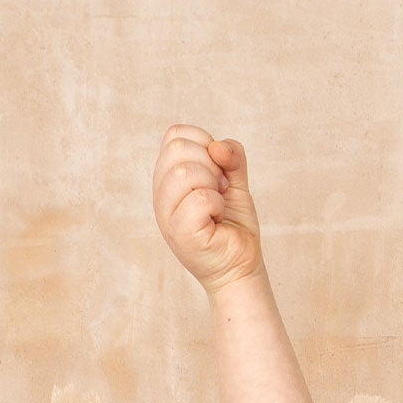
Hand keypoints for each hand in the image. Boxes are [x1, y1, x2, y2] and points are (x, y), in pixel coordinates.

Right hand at [151, 125, 262, 293]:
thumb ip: (231, 156)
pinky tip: (217, 220)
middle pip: (177, 149)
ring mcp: (166, 215)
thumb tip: (218, 146)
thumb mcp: (235, 181)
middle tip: (220, 189)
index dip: (204, 142)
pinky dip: (217, 205)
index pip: (175, 135)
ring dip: (213, 186)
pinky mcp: (179, 234)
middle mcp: (161, 194)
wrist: (241, 266)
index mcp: (168, 177)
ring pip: (185, 172)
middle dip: (210, 163)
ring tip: (217, 206)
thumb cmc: (233, 224)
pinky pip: (200, 198)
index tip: (218, 170)